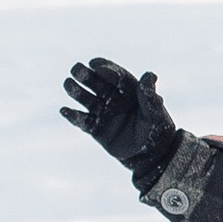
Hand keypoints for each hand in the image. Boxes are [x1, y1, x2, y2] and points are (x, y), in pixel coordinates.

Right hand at [60, 56, 181, 176]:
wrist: (151, 157)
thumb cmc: (158, 133)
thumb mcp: (156, 114)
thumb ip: (149, 97)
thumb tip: (150, 74)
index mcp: (131, 92)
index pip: (116, 77)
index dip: (106, 69)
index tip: (95, 64)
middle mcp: (115, 100)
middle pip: (98, 84)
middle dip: (87, 76)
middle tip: (76, 68)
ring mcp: (104, 113)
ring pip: (87, 100)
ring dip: (77, 91)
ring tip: (67, 84)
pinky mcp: (96, 129)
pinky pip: (83, 121)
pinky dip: (73, 116)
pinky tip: (64, 110)